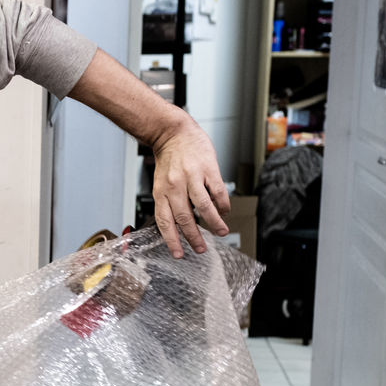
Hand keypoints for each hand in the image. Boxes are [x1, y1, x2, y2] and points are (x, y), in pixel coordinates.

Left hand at [150, 116, 229, 257]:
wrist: (174, 132)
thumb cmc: (169, 158)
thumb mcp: (161, 182)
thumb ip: (169, 201)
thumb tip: (178, 225)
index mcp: (160, 191)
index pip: (164, 221)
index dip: (171, 240)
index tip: (178, 253)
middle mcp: (175, 186)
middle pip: (184, 218)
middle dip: (194, 237)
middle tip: (201, 248)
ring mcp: (192, 177)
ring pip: (204, 207)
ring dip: (214, 223)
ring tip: (221, 232)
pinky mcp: (208, 169)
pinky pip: (218, 192)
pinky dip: (223, 205)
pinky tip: (225, 212)